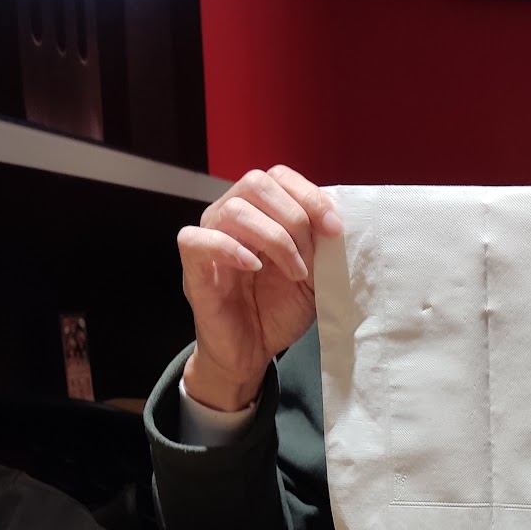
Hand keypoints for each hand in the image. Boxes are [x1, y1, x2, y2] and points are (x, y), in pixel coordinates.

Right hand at [177, 165, 342, 410]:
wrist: (252, 352)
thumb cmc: (278, 309)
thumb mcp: (313, 273)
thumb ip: (321, 244)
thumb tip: (338, 220)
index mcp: (259, 212)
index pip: (279, 177)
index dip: (310, 196)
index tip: (335, 229)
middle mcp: (230, 216)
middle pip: (257, 184)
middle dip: (295, 216)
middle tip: (312, 256)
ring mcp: (209, 239)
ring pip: (235, 209)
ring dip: (275, 239)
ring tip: (294, 272)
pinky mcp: (192, 268)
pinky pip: (197, 239)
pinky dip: (230, 248)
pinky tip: (255, 267)